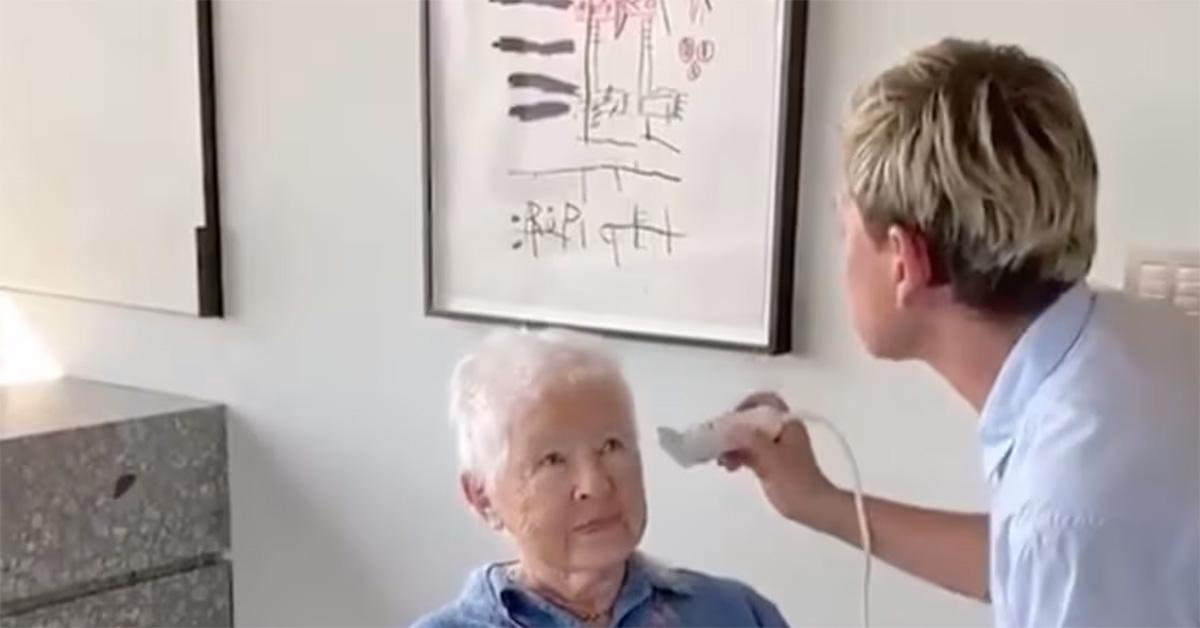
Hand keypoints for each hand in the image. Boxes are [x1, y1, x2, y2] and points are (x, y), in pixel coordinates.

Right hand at [718, 392, 838, 525]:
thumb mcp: (771, 458)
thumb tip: (728, 428)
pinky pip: (751, 452)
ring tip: (723, 460)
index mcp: (788, 424)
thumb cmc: (795, 481)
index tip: (730, 420)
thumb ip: (749, 440)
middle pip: (753, 420)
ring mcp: (777, 448)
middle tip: (720, 442)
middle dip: (734, 430)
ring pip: (749, 437)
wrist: (813, 508)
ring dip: (734, 445)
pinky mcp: (772, 463)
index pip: (766, 402)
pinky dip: (739, 456)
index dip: (746, 405)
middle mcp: (782, 431)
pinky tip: (729, 467)